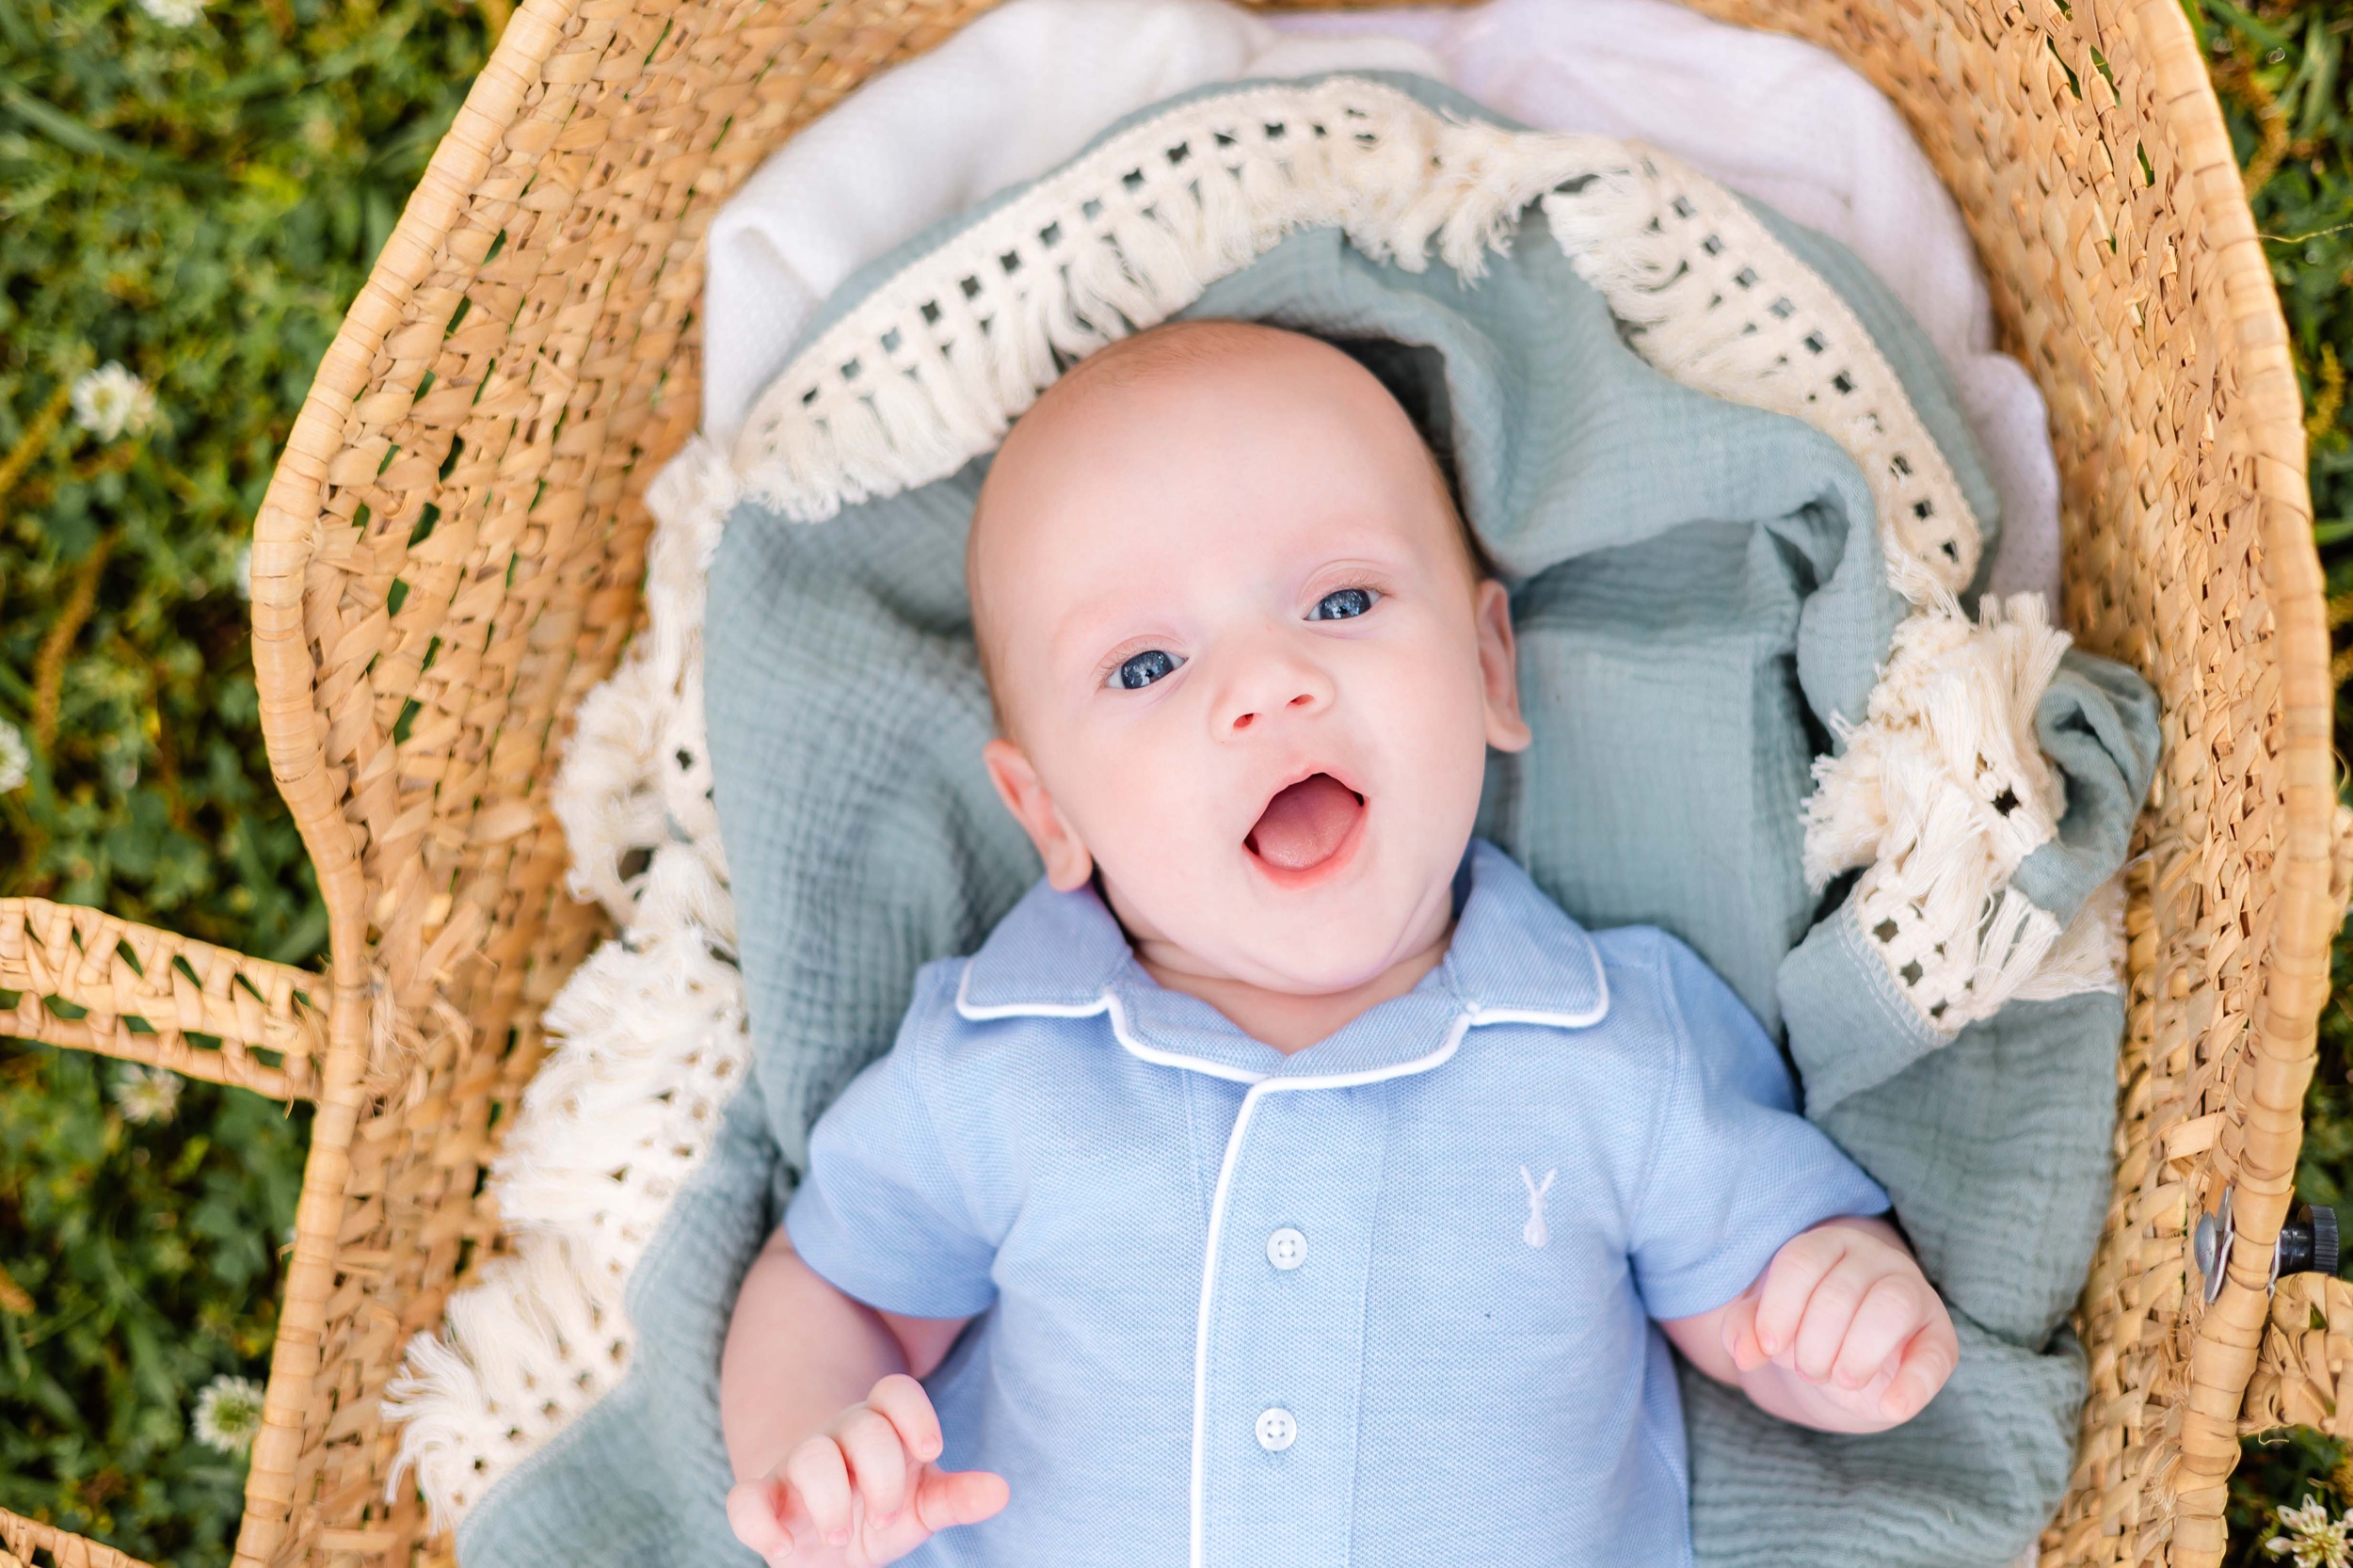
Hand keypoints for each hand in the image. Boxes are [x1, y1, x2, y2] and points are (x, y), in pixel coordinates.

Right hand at [725, 1374, 1007, 1565]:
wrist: (825, 1539)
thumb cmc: (879, 1509)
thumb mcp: (921, 1505)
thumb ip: (957, 1497)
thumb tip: (1001, 1490)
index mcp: (883, 1429)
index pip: (896, 1392)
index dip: (915, 1414)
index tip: (932, 1452)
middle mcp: (839, 1438)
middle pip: (861, 1425)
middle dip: (882, 1472)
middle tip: (886, 1515)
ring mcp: (797, 1467)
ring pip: (809, 1455)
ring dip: (831, 1498)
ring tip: (842, 1533)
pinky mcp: (763, 1502)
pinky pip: (744, 1500)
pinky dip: (761, 1524)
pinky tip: (786, 1547)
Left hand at [1716, 1218, 1956, 1426]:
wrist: (1850, 1362)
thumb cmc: (1805, 1328)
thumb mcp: (1770, 1325)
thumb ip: (1745, 1329)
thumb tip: (1745, 1353)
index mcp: (1827, 1244)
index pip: (1801, 1261)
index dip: (1780, 1307)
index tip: (1770, 1347)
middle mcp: (1874, 1259)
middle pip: (1839, 1292)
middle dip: (1814, 1344)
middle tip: (1808, 1371)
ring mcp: (1914, 1294)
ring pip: (1891, 1307)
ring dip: (1856, 1354)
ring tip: (1841, 1380)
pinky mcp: (1940, 1340)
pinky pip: (1935, 1355)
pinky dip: (1912, 1384)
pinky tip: (1889, 1405)